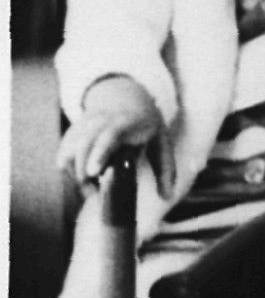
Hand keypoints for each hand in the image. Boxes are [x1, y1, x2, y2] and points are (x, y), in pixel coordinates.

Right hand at [61, 76, 167, 192]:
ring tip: (91, 190)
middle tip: (95, 195)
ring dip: (76, 174)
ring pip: (69, 152)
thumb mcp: (161, 143)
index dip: (99, 154)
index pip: (109, 137)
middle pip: (84, 146)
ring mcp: (84, 124)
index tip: (93, 173)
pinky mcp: (72, 131)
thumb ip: (166, 170)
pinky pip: (64, 154)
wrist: (126, 101)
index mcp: (127, 123)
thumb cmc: (146, 127)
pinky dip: (70, 170)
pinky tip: (83, 179)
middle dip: (84, 174)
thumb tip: (167, 197)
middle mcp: (101, 121)